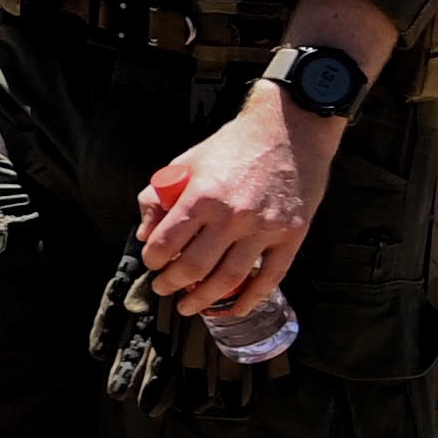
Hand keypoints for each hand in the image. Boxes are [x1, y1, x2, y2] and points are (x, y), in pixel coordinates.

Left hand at [134, 94, 334, 321]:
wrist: (289, 130)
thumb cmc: (235, 145)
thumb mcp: (187, 162)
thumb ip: (159, 196)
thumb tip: (145, 233)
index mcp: (202, 196)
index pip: (165, 244)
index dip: (152, 261)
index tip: (151, 264)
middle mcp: (232, 216)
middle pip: (193, 268)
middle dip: (171, 285)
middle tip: (163, 290)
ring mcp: (264, 228)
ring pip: (229, 279)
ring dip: (204, 300)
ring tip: (189, 306)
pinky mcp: (292, 235)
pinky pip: (270, 277)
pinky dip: (250, 299)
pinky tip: (234, 308)